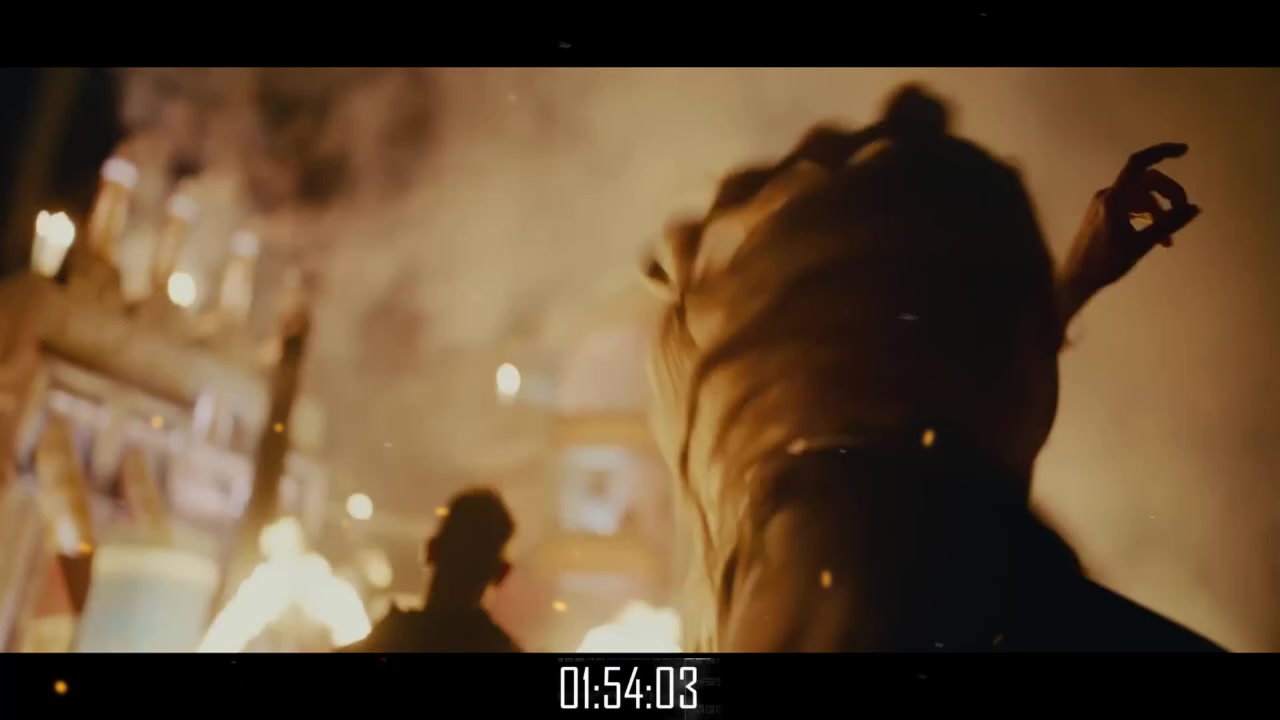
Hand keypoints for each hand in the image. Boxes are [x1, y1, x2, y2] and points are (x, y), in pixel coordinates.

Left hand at [1059, 143, 1201, 321]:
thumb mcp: (1141, 246)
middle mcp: (1107, 196)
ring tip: (1169, 239)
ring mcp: (1104, 204)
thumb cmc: (1104, 264)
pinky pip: (1131, 205)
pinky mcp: (1103, 213)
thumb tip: (1195, 208)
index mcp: (1114, 199)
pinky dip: (1147, 215)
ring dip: (1159, 210)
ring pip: (1141, 195)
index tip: (1184, 151)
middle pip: (1146, 181)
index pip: (1138, 164)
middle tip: (1184, 212)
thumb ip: (1168, 225)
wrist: (1075, 279)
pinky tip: (1158, 236)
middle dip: (1169, 193)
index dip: (1162, 152)